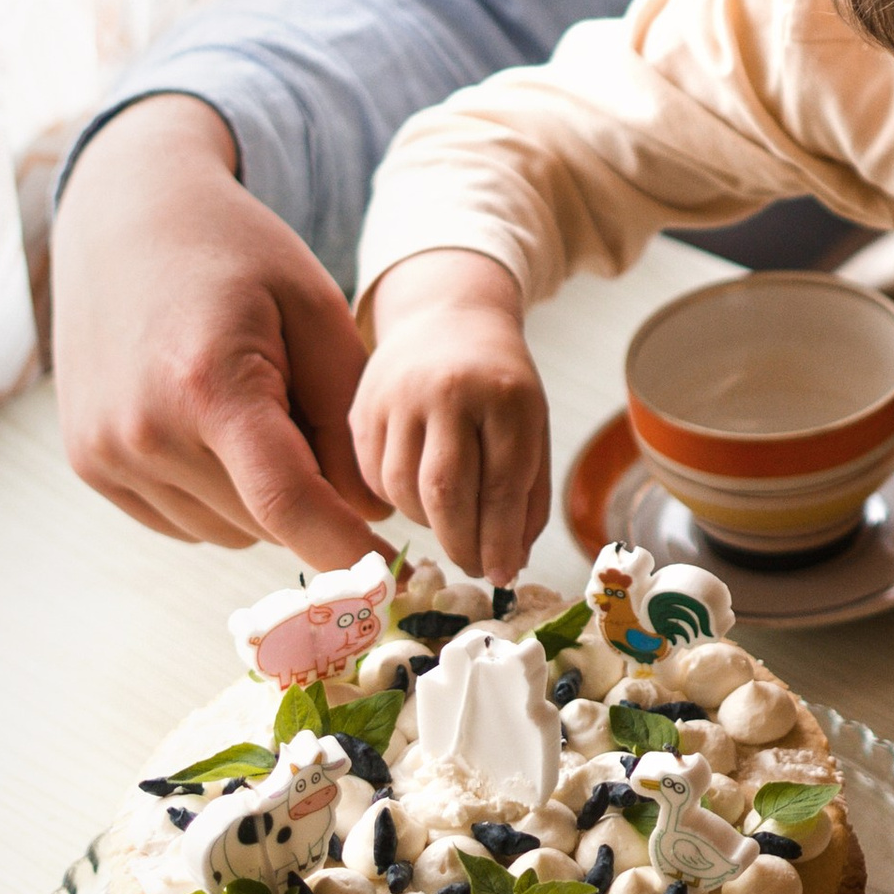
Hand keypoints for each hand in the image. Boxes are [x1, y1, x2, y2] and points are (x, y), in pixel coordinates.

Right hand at [52, 95, 378, 559]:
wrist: (126, 217)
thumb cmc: (235, 252)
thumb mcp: (314, 306)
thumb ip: (346, 411)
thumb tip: (367, 509)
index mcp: (209, 386)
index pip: (286, 504)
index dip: (345, 548)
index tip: (389, 574)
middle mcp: (145, 432)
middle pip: (262, 520)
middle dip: (311, 495)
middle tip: (311, 413)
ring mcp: (107, 455)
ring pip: (226, 530)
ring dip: (262, 497)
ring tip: (259, 403)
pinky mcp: (91, 465)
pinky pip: (183, 521)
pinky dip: (219, 494)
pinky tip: (218, 423)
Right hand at [352, 250, 552, 582]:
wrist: (447, 318)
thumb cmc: (499, 386)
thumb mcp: (532, 427)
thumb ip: (526, 495)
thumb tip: (510, 564)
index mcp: (506, 394)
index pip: (501, 483)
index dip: (501, 540)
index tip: (505, 575)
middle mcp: (449, 390)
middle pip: (444, 491)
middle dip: (461, 544)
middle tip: (474, 567)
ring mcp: (398, 395)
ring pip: (403, 490)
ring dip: (428, 524)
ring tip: (451, 523)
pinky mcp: (362, 406)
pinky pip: (374, 478)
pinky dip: (399, 500)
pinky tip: (419, 495)